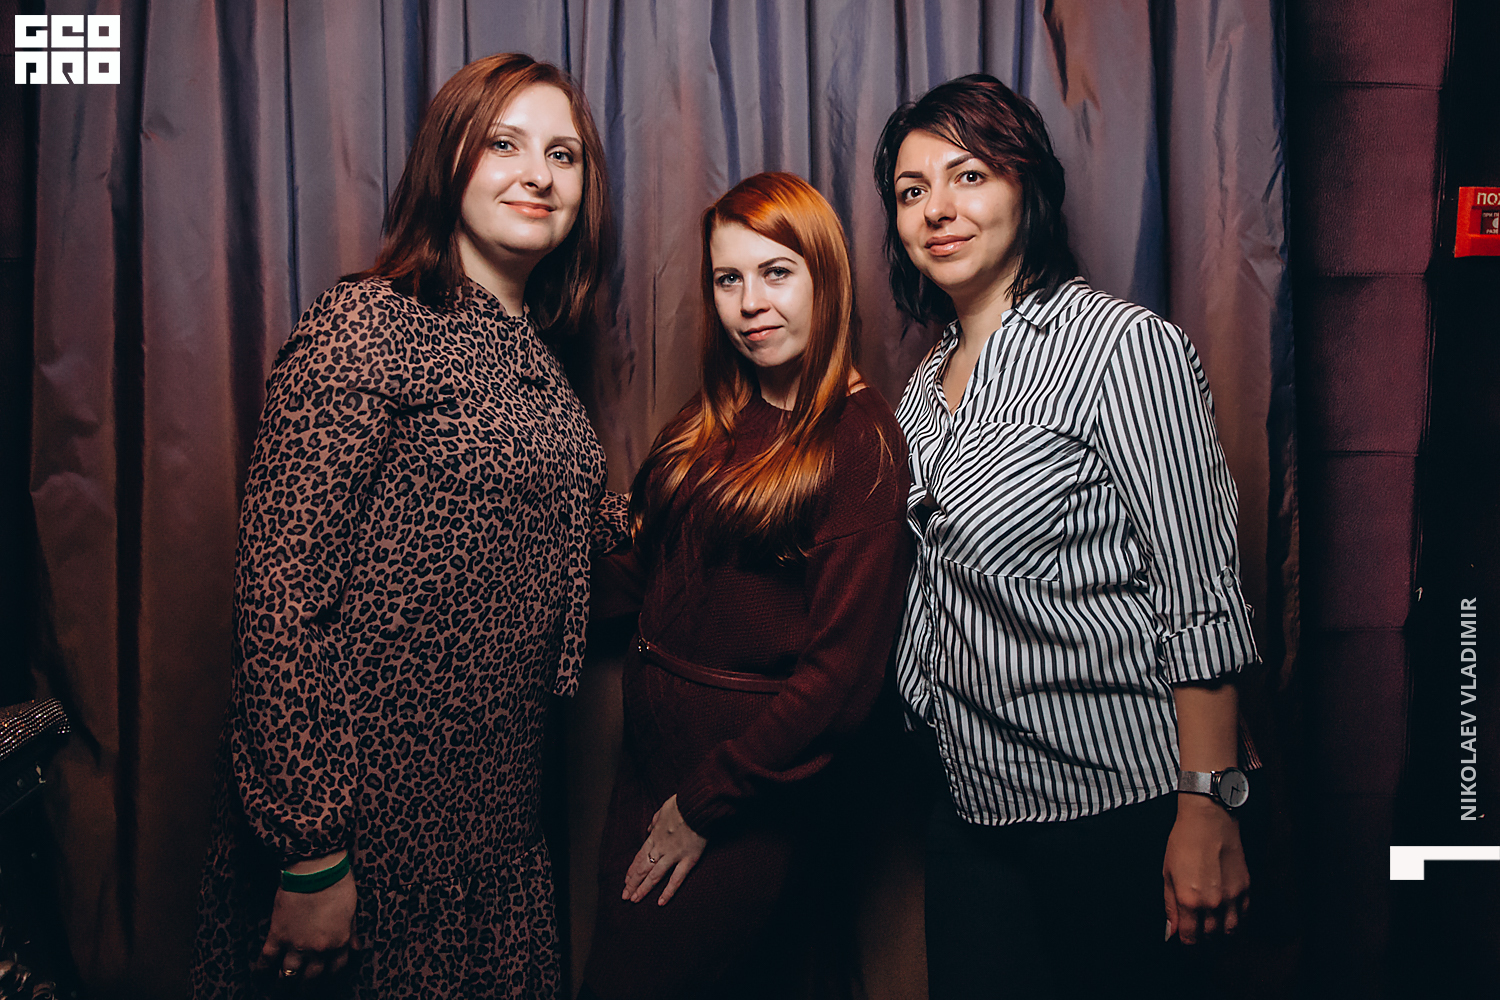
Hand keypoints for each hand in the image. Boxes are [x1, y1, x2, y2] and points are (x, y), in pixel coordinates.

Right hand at [256, 852, 356, 983]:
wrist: (316, 872)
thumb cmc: (338, 885)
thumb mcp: (352, 911)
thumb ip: (351, 932)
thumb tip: (357, 947)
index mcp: (339, 942)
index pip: (336, 968)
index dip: (331, 975)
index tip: (326, 977)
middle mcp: (318, 949)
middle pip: (312, 977)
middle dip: (306, 985)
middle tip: (302, 988)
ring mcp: (296, 945)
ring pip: (289, 973)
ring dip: (285, 980)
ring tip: (282, 983)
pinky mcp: (277, 935)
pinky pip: (267, 959)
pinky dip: (261, 969)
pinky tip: (259, 974)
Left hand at [623, 795, 706, 905]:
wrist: (697, 804)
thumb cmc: (682, 804)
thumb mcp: (663, 809)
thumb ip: (654, 821)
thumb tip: (649, 829)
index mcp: (655, 836)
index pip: (639, 857)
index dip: (632, 870)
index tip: (626, 881)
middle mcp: (661, 848)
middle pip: (643, 868)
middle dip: (633, 883)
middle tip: (625, 896)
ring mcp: (674, 855)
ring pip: (655, 876)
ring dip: (643, 889)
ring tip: (634, 900)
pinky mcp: (688, 859)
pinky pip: (677, 879)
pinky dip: (668, 891)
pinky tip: (661, 902)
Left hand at [1163, 795, 1249, 943]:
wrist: (1210, 820)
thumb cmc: (1183, 843)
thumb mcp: (1167, 873)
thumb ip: (1170, 905)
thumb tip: (1171, 931)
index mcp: (1189, 900)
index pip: (1190, 937)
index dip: (1187, 946)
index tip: (1185, 947)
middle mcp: (1212, 903)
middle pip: (1210, 938)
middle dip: (1204, 946)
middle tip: (1199, 946)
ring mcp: (1232, 898)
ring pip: (1230, 932)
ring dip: (1222, 940)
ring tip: (1215, 940)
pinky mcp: (1246, 889)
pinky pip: (1244, 917)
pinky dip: (1237, 925)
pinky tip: (1230, 925)